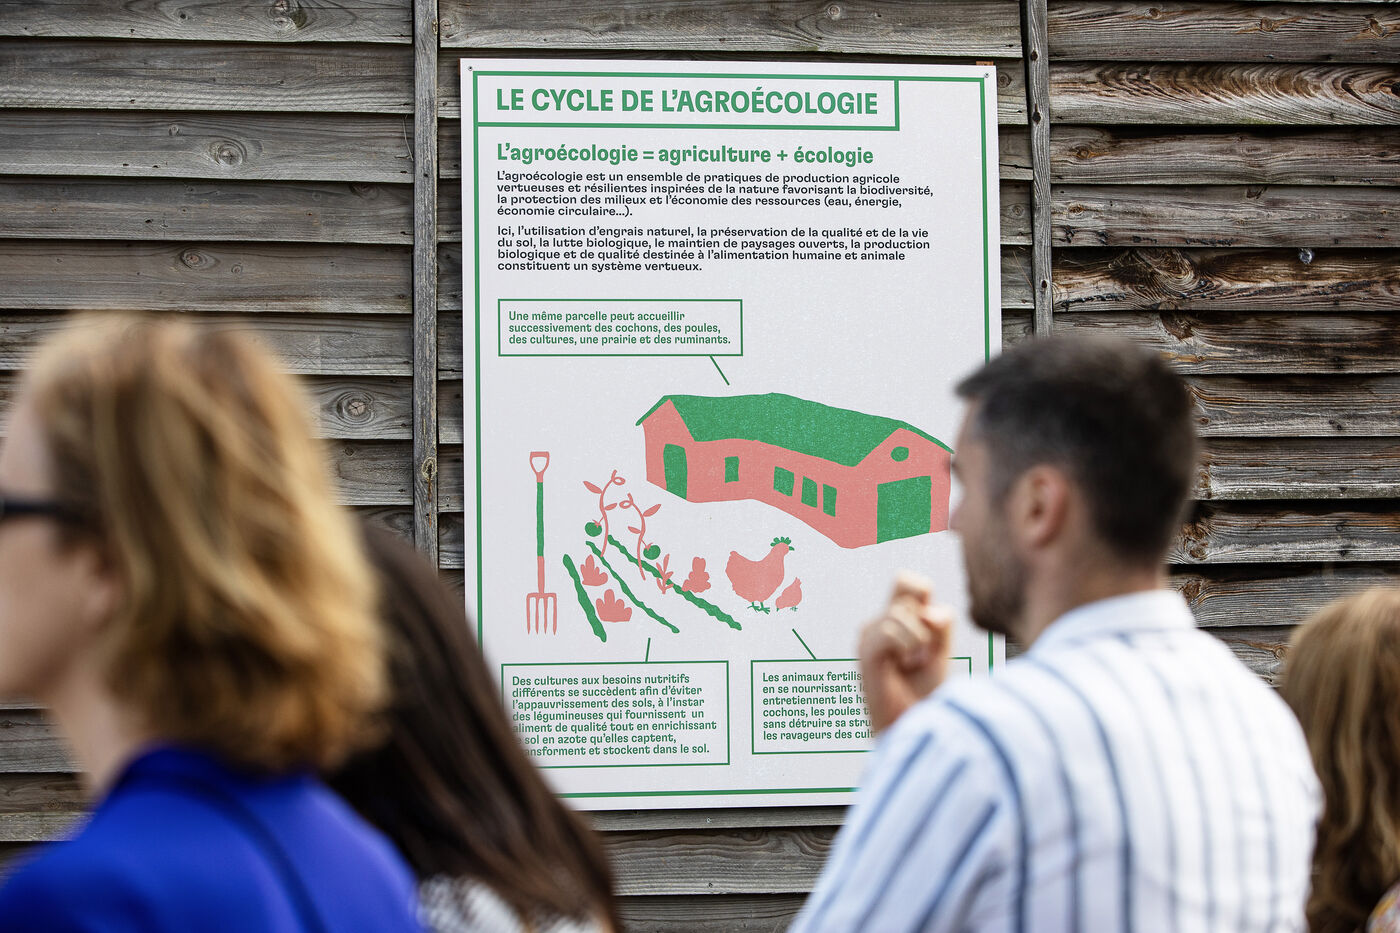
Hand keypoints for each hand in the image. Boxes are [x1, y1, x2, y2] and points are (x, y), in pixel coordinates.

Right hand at [858, 571, 953, 733]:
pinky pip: (892, 630)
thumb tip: (927, 612)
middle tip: (921, 655)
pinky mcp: (866, 652)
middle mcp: (878, 624)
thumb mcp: (942, 652)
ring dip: (919, 640)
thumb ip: (941, 624)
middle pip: (907, 592)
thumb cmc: (925, 695)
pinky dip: (907, 646)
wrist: (912, 727)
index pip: (905, 582)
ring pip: (901, 612)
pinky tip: (903, 666)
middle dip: (926, 623)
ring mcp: (869, 636)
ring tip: (911, 665)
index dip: (921, 591)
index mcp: (894, 621)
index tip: (932, 627)